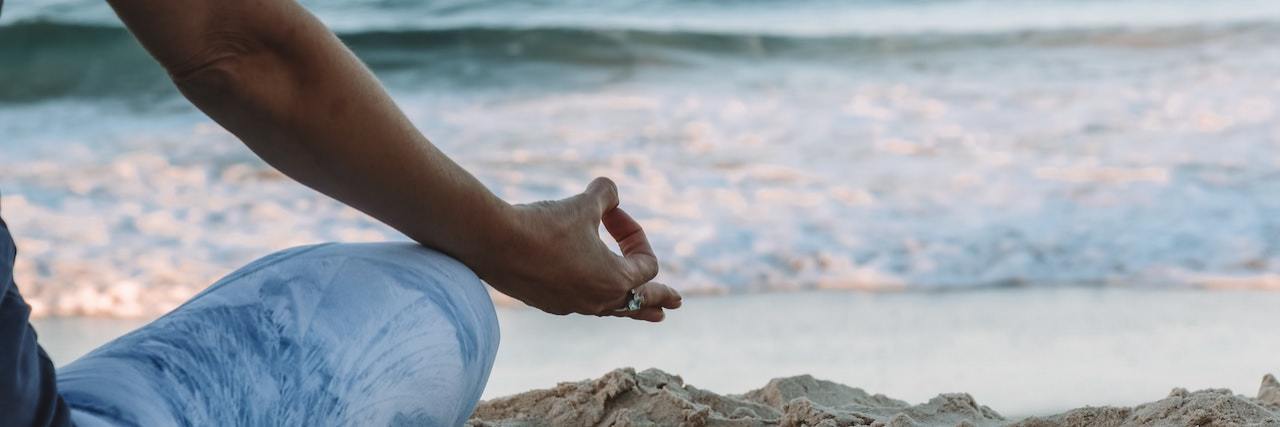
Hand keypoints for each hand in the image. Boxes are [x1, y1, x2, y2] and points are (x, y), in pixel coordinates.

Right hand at [474, 178, 681, 321]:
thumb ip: (605, 195)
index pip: (646, 263)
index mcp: (615, 280)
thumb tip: (611, 191)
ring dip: (630, 306)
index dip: (635, 233)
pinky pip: (581, 303)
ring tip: (650, 314)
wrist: (494, 243)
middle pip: (638, 302)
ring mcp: (572, 305)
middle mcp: (597, 300)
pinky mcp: (548, 303)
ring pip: (610, 309)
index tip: (612, 213)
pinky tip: (591, 296)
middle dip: (659, 298)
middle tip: (676, 303)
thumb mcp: (583, 203)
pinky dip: (594, 297)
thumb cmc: (544, 224)